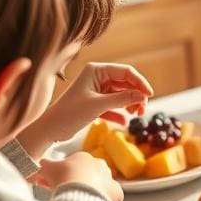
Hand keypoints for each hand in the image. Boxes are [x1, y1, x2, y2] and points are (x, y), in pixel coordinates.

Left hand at [18, 63, 153, 158]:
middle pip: (126, 83)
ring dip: (131, 104)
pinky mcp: (97, 102)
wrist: (50, 129)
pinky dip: (121, 113)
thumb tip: (143, 96)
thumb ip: (122, 99)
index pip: (126, 72)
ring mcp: (97, 90)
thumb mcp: (98, 105)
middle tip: (142, 110)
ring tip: (135, 115)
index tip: (149, 95)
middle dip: (136, 96)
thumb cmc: (69, 113)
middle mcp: (98, 77)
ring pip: (122, 94)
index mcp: (96, 70)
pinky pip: (115, 105)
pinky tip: (124, 122)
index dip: (140, 82)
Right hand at [36, 152, 123, 200]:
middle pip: (85, 174)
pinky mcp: (116, 192)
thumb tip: (41, 165)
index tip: (52, 183)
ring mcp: (109, 178)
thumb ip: (43, 166)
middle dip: (74, 182)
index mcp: (83, 157)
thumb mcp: (46, 168)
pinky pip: (109, 196)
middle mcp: (99, 165)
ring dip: (88, 191)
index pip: (71, 166)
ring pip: (98, 185)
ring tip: (77, 200)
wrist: (80, 190)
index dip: (60, 175)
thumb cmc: (64, 177)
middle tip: (64, 192)